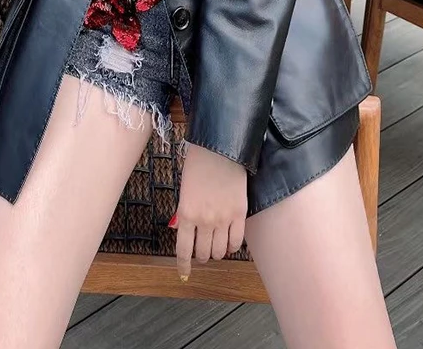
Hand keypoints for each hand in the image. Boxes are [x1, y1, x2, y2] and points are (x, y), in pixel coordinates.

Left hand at [171, 142, 247, 280]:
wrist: (219, 150)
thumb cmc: (198, 165)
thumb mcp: (185, 190)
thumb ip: (185, 212)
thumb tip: (183, 229)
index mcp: (186, 214)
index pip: (183, 249)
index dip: (184, 264)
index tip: (184, 272)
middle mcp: (204, 221)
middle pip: (203, 253)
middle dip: (201, 256)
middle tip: (201, 252)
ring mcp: (223, 219)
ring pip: (219, 251)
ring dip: (216, 252)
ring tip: (215, 247)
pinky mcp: (239, 215)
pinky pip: (236, 242)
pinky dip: (231, 247)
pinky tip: (229, 243)